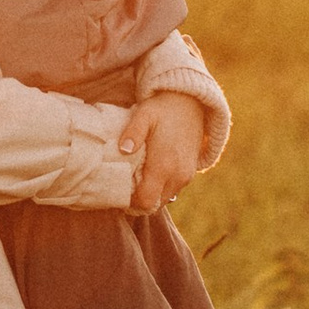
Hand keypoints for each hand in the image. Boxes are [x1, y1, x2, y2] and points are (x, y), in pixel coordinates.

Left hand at [121, 89, 210, 213]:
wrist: (191, 103)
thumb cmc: (163, 109)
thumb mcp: (144, 114)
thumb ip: (133, 132)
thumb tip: (123, 150)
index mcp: (164, 166)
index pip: (145, 201)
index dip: (130, 202)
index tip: (118, 192)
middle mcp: (178, 176)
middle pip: (154, 204)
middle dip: (138, 200)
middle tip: (122, 187)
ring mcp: (186, 177)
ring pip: (163, 199)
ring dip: (149, 194)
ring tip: (134, 179)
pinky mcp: (189, 174)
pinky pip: (171, 191)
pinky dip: (159, 188)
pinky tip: (148, 174)